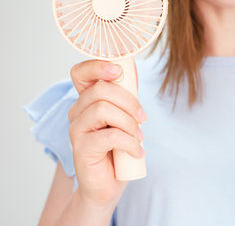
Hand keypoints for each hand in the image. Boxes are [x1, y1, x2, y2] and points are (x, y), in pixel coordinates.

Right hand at [68, 60, 146, 208]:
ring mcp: (76, 130)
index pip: (80, 73)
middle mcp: (77, 112)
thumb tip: (133, 68)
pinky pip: (109, 135)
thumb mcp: (125, 118)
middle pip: (100, 90)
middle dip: (129, 102)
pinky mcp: (81, 148)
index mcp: (87, 101)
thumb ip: (125, 95)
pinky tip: (136, 151)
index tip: (118, 71)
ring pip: (103, 109)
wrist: (108, 184)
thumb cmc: (118, 149)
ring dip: (129, 123)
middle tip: (142, 119)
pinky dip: (130, 142)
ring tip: (138, 137)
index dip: (97, 66)